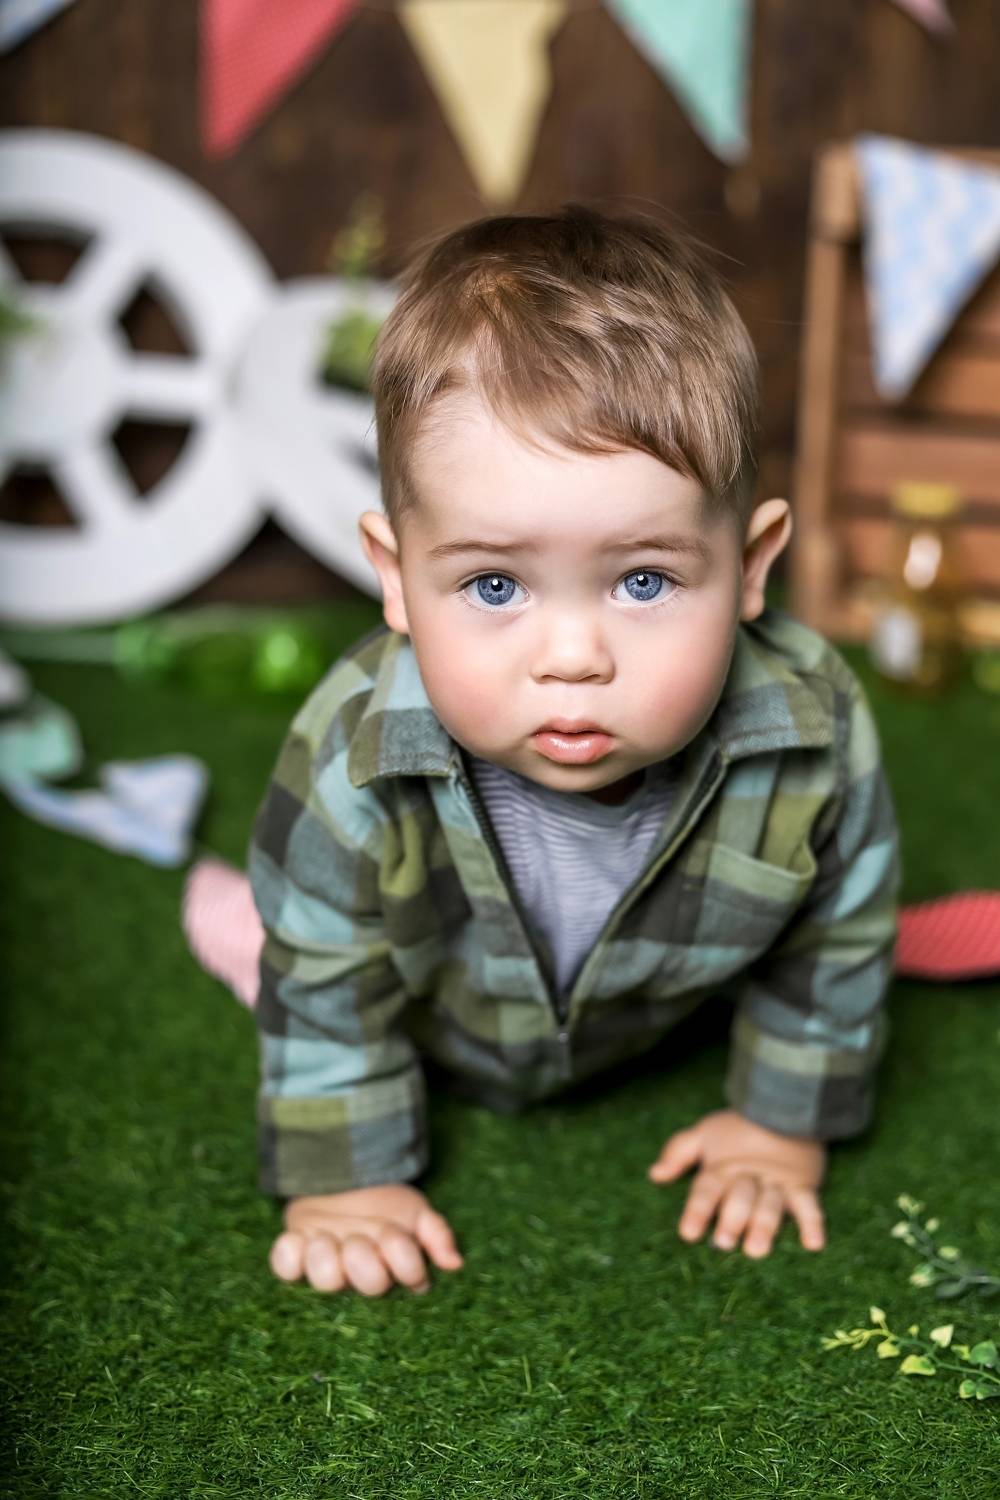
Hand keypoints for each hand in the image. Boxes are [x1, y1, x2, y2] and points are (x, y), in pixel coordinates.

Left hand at [269, 1183, 464, 1295]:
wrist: (344, 1180)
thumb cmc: (384, 1205)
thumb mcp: (416, 1212)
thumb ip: (436, 1234)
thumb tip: (454, 1264)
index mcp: (398, 1269)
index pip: (409, 1276)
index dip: (404, 1260)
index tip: (396, 1237)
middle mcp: (364, 1277)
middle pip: (368, 1284)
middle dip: (364, 1260)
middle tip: (358, 1240)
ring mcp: (329, 1270)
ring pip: (326, 1281)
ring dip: (326, 1259)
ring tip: (324, 1239)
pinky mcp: (297, 1260)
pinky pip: (286, 1270)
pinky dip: (288, 1255)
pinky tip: (297, 1238)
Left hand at [647, 1108, 826, 1258]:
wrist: (785, 1104)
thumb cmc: (739, 1127)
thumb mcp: (705, 1133)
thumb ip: (679, 1152)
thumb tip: (655, 1175)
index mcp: (722, 1167)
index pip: (707, 1189)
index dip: (697, 1210)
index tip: (688, 1234)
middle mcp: (748, 1176)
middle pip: (740, 1197)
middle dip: (732, 1218)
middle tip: (724, 1242)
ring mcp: (776, 1181)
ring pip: (770, 1203)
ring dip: (764, 1225)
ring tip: (756, 1249)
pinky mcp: (803, 1184)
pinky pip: (810, 1203)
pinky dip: (813, 1223)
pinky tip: (814, 1244)